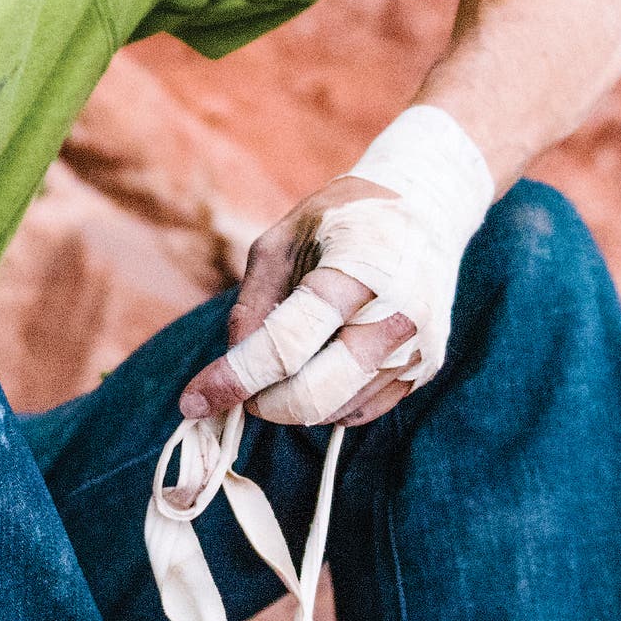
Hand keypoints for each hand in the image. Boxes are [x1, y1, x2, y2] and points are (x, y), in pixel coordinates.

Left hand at [178, 176, 425, 429]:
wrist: (428, 209)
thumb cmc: (342, 221)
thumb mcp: (282, 241)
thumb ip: (252, 305)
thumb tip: (233, 371)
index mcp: (357, 273)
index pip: (287, 346)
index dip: (235, 379)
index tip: (192, 402)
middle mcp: (395, 318)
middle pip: (313, 396)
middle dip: (262, 404)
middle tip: (242, 386)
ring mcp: (416, 349)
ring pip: (332, 411)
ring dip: (292, 401)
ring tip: (290, 354)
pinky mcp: (424, 370)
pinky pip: (358, 412)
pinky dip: (325, 402)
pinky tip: (322, 361)